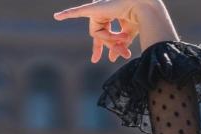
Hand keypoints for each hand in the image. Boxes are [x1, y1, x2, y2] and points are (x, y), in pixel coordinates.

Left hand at [54, 0, 178, 62]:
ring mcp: (97, 10)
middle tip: (121, 54)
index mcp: (110, 17)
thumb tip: (112, 58)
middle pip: (100, 36)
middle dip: (110, 45)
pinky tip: (57, 17)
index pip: (101, 35)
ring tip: (124, 38)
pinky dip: (68, 14)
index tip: (95, 60)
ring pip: (98, 33)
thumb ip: (119, 45)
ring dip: (111, 38)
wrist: (143, 7)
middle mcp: (102, 13)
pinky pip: (77, 12)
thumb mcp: (128, 35)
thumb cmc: (139, 18)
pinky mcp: (94, 9)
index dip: (98, 48)